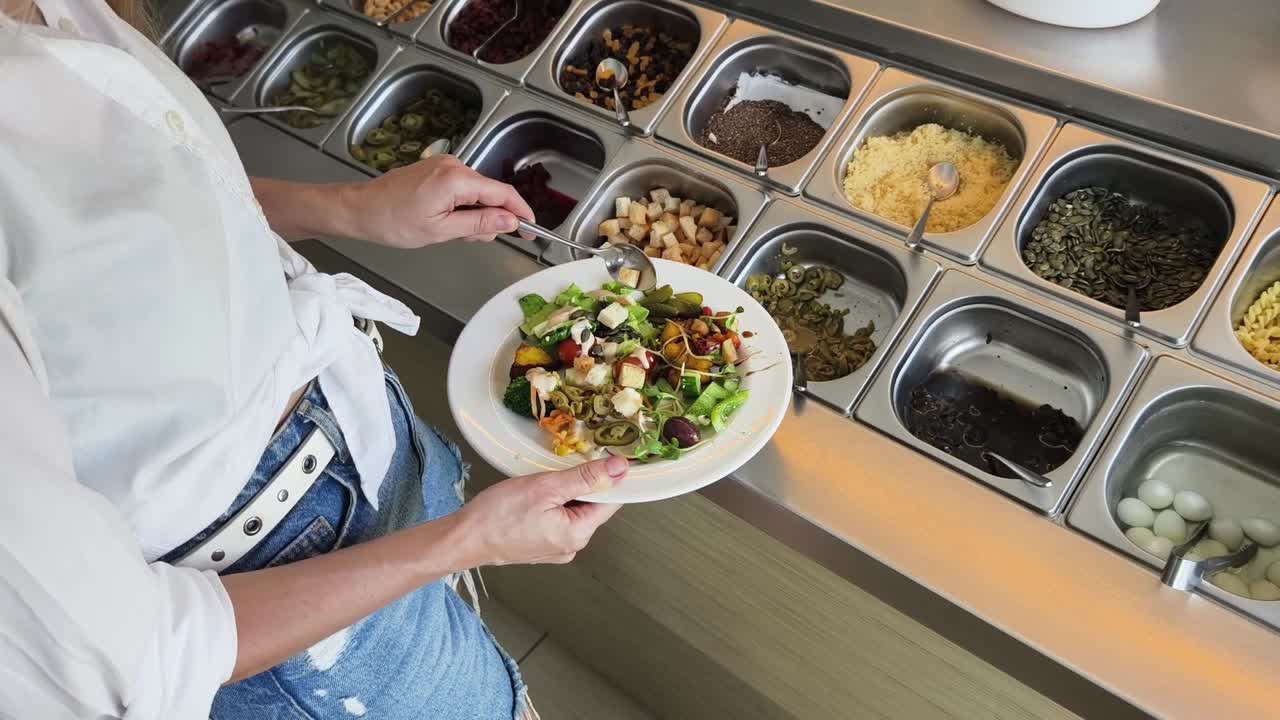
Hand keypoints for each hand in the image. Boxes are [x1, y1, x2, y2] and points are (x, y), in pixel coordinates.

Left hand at [348, 154, 534, 248]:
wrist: (360, 210)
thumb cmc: (393, 222)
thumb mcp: (442, 231)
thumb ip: (480, 224)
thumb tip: (511, 221)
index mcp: (457, 179)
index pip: (503, 193)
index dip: (521, 212)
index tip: (532, 229)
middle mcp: (454, 166)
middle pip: (491, 193)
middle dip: (491, 218)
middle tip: (472, 240)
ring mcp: (445, 166)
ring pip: (477, 193)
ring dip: (474, 216)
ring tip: (451, 233)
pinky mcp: (437, 170)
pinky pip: (463, 189)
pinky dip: (463, 207)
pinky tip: (447, 222)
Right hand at [456, 456, 628, 565]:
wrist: (464, 539)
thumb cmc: (499, 515)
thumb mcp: (545, 487)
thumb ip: (585, 477)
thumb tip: (619, 468)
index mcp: (578, 534)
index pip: (611, 501)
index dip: (609, 477)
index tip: (602, 457)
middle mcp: (573, 546)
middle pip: (592, 506)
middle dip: (580, 484)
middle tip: (557, 470)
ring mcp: (557, 548)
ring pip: (574, 511)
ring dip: (564, 493)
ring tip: (541, 484)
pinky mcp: (542, 546)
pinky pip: (558, 519)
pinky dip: (552, 504)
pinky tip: (534, 497)